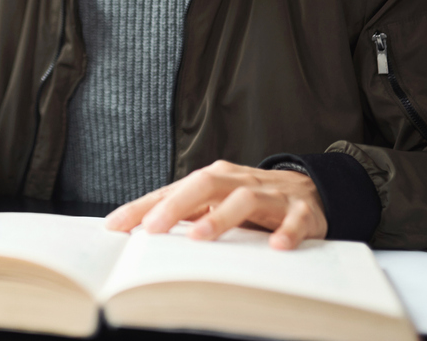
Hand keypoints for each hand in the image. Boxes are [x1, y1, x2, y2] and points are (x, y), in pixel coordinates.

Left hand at [104, 160, 326, 249]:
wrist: (311, 190)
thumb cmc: (252, 200)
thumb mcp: (217, 203)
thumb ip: (186, 214)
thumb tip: (141, 230)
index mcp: (214, 179)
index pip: (173, 190)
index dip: (143, 207)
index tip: (115, 226)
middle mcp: (239, 182)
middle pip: (205, 185)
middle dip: (176, 205)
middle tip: (152, 229)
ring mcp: (271, 196)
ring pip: (245, 199)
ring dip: (222, 217)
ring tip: (200, 237)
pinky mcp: (301, 212)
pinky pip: (295, 221)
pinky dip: (286, 232)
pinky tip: (276, 247)